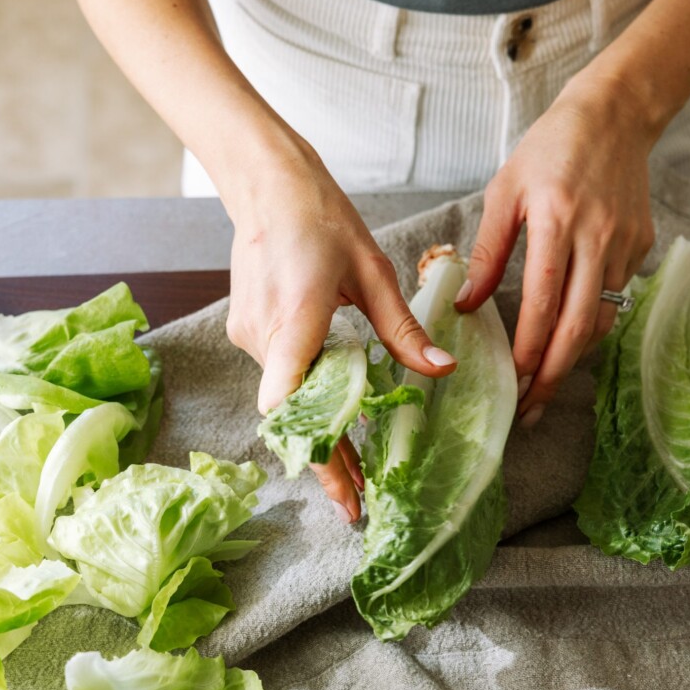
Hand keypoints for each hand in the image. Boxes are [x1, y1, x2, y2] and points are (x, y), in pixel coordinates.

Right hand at [223, 139, 456, 520]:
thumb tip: (442, 371)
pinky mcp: (247, 332)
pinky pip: (280, 377)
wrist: (266, 185)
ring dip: (320, 431)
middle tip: (358, 504)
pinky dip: (308, 400)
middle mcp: (264, 336)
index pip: (290, 401)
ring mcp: (249, 336)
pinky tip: (337, 415)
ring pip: (287, 399)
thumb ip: (403, 329)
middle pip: (294, 414)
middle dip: (326, 459)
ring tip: (355, 471)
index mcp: (297, 318)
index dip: (315, 449)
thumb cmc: (322, 219)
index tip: (344, 489)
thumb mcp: (373, 272)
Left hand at [455, 71, 655, 425]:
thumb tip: (468, 304)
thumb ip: (487, 252)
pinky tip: (567, 340)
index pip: (545, 300)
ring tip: (544, 385)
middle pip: (579, 325)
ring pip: (601, 318)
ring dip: (573, 356)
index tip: (516, 378)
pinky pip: (614, 298)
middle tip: (532, 407)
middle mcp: (597, 237)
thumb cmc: (549, 150)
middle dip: (555, 374)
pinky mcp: (641, 246)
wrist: (613, 116)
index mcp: (557, 222)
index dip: (531, 346)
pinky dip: (590, 324)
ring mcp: (624, 244)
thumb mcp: (505, 192)